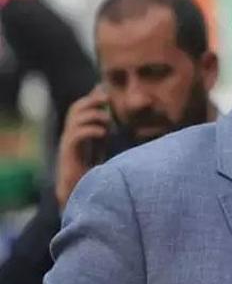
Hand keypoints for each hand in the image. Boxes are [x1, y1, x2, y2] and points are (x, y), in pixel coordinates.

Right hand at [55, 87, 109, 207]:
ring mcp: (68, 143)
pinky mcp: (69, 154)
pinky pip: (76, 136)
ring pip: (75, 120)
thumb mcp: (99, 144)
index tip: (106, 92)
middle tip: (106, 99)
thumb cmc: (91, 168)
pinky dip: (90, 130)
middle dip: (90, 100)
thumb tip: (111, 113)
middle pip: (75, 109)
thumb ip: (103, 128)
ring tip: (108, 121)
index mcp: (77, 130)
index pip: (80, 107)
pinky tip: (103, 133)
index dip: (91, 97)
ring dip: (93, 116)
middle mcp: (70, 134)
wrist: (81, 191)